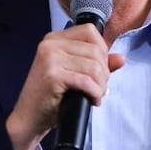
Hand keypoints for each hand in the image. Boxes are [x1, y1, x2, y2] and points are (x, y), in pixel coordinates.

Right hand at [5, 23, 125, 149]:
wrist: (29, 118)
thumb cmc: (50, 97)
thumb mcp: (74, 74)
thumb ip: (96, 64)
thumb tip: (121, 58)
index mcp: (53, 39)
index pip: (90, 31)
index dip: (102, 50)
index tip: (100, 69)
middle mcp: (50, 44)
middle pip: (95, 50)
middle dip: (104, 72)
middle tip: (100, 88)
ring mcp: (50, 58)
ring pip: (94, 66)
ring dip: (101, 85)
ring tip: (96, 95)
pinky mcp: (52, 75)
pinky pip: (86, 81)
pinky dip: (95, 93)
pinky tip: (92, 100)